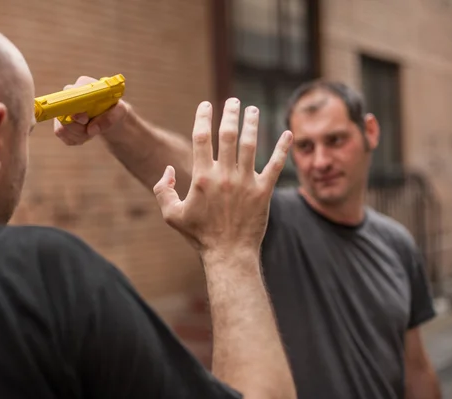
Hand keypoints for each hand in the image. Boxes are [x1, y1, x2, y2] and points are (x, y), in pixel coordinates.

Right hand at [53, 76, 128, 145]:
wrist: (110, 116)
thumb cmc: (114, 109)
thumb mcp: (120, 112)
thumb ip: (110, 118)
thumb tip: (91, 129)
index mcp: (83, 85)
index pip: (69, 95)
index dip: (74, 111)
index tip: (85, 120)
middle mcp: (68, 94)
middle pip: (61, 115)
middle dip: (78, 128)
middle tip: (91, 130)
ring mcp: (62, 108)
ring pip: (61, 128)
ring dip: (78, 135)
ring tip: (91, 132)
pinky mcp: (60, 121)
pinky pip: (62, 135)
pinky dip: (75, 139)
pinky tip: (85, 135)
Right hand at [153, 98, 291, 253]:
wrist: (229, 254)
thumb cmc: (199, 235)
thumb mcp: (172, 215)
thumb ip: (164, 190)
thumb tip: (168, 169)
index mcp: (202, 178)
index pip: (202, 138)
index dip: (203, 117)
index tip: (206, 105)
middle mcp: (225, 175)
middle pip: (228, 135)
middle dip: (230, 114)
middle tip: (233, 101)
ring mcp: (246, 183)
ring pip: (251, 145)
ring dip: (252, 124)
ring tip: (253, 109)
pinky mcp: (264, 192)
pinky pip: (276, 166)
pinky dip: (282, 149)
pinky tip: (288, 134)